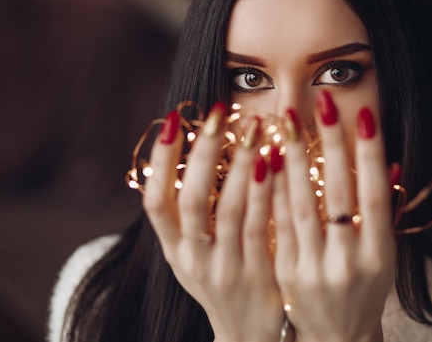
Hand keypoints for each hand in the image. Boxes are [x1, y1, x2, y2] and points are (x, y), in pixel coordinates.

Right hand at [143, 104, 285, 341]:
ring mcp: (224, 269)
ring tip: (254, 127)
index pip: (155, 200)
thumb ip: (190, 218)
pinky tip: (276, 160)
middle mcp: (192, 260)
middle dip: (205, 152)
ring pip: (230, 208)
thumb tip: (193, 156)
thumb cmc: (224, 281)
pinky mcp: (256, 276)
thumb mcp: (197, 256)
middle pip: (192, 198)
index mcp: (174, 250)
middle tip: (219, 112)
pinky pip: (261, 226)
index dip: (161, 160)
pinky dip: (266, 191)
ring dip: (242, 163)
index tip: (173, 120)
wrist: (249, 337)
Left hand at [273, 92, 393, 341]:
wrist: (338, 335)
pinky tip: (267, 157)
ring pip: (301, 205)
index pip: (377, 195)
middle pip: (338, 194)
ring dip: (293, 159)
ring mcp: (315, 269)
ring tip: (287, 121)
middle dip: (330, 144)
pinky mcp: (286, 272)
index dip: (371, 154)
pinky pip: (277, 222)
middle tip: (321, 101)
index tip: (364, 114)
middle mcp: (349, 262)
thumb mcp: (383, 251)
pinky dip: (273, 188)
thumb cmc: (365, 285)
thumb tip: (385, 156)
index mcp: (381, 254)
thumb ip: (380, 207)